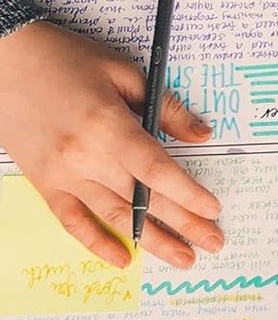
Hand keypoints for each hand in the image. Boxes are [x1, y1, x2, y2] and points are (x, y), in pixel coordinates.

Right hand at [0, 21, 221, 268]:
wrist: (4, 61)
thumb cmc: (66, 59)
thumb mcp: (124, 72)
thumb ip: (165, 108)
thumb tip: (202, 135)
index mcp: (109, 126)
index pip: (157, 171)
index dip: (188, 194)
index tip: (213, 210)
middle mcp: (85, 158)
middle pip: (143, 199)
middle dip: (183, 225)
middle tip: (213, 243)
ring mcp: (61, 175)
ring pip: (113, 217)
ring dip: (152, 241)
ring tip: (182, 257)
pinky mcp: (43, 183)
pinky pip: (72, 222)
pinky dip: (96, 244)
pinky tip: (123, 259)